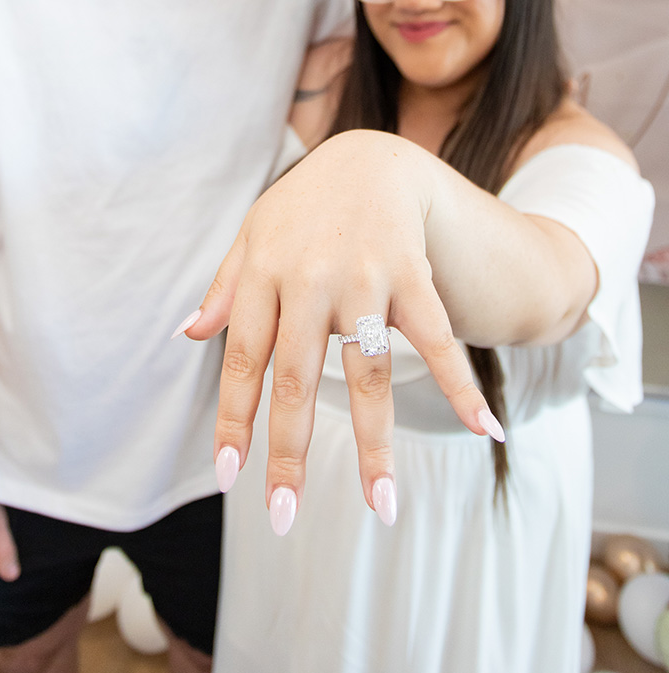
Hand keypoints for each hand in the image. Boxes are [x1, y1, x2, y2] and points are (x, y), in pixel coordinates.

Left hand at [185, 131, 502, 528]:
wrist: (370, 157)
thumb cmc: (303, 207)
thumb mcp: (253, 236)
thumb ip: (225, 289)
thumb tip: (187, 337)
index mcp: (264, 275)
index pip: (245, 360)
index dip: (237, 419)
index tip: (232, 477)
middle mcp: (311, 279)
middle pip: (298, 377)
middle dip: (290, 452)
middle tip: (284, 516)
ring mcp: (365, 278)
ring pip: (368, 373)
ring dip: (375, 444)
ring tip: (382, 507)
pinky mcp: (413, 275)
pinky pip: (438, 338)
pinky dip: (460, 385)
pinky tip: (485, 430)